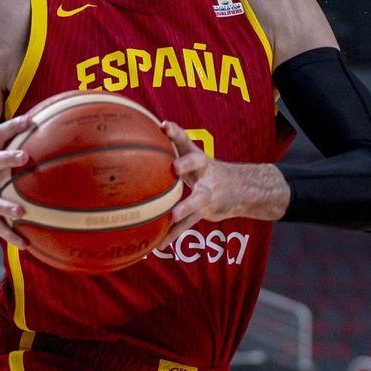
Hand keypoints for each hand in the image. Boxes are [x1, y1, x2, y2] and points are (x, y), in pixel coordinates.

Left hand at [155, 122, 254, 246]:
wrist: (242, 189)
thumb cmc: (205, 172)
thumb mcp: (192, 158)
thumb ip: (168, 153)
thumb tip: (128, 151)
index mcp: (196, 155)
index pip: (185, 139)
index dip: (175, 132)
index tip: (163, 125)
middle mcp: (203, 170)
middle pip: (197, 162)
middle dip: (187, 163)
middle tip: (175, 167)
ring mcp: (207, 191)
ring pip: (197, 198)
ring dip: (186, 206)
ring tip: (174, 215)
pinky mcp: (206, 210)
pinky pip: (189, 223)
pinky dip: (173, 233)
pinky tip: (159, 244)